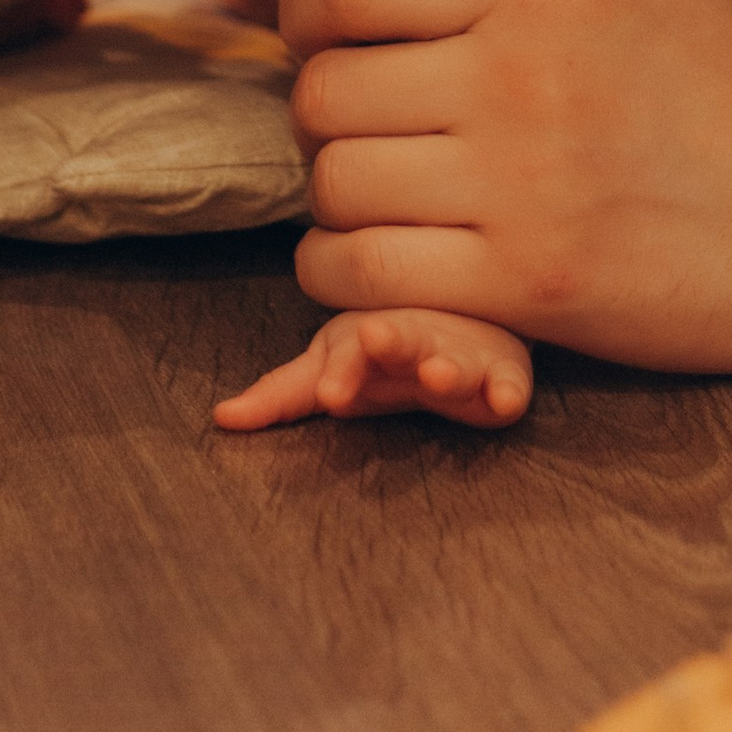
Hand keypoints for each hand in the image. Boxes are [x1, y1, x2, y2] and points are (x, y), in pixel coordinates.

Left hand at [210, 304, 534, 431]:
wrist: (469, 313)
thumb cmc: (389, 342)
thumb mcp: (334, 362)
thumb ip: (283, 394)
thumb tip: (219, 419)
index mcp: (372, 339)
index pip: (352, 351)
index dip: (343, 370)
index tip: (331, 394)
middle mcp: (417, 342)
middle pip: (406, 340)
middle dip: (391, 344)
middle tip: (375, 340)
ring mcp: (463, 357)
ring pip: (458, 360)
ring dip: (448, 365)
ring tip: (439, 374)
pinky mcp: (504, 376)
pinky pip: (513, 383)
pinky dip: (510, 389)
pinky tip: (505, 400)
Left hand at [281, 0, 731, 370]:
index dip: (304, 6)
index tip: (321, 31)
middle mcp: (520, 79)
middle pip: (326, 91)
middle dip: (325, 105)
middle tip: (361, 118)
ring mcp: (520, 188)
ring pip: (336, 187)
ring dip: (338, 194)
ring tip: (381, 186)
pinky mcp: (525, 285)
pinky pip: (363, 278)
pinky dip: (348, 273)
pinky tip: (386, 256)